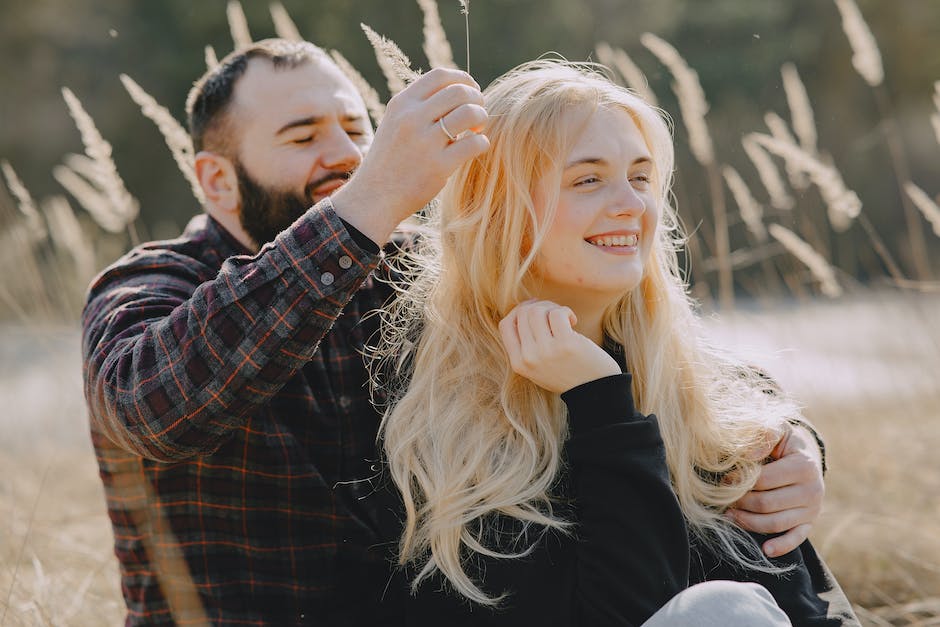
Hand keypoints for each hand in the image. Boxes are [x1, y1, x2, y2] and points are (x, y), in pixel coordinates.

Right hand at [330, 67, 488, 243]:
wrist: (373, 197)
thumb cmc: (389, 161)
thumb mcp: (394, 124)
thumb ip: (419, 108)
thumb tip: (456, 92)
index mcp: (401, 104)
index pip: (440, 76)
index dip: (463, 79)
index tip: (471, 91)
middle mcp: (412, 118)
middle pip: (459, 91)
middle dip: (476, 99)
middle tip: (478, 114)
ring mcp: (425, 142)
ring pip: (469, 113)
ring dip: (481, 117)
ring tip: (477, 129)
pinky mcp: (438, 166)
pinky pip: (474, 143)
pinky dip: (482, 142)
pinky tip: (476, 147)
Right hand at [498, 300, 619, 393]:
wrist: (595, 390)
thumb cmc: (567, 373)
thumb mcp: (537, 366)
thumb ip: (526, 344)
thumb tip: (525, 308)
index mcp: (518, 363)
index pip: (505, 325)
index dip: (518, 311)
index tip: (534, 309)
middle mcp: (528, 358)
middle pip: (522, 314)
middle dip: (539, 306)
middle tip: (554, 313)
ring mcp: (546, 351)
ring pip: (537, 311)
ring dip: (552, 308)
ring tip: (564, 317)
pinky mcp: (566, 344)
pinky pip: (557, 313)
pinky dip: (565, 311)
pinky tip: (573, 321)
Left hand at [728, 422, 824, 557]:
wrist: (805, 457)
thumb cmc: (783, 443)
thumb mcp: (777, 430)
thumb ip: (764, 435)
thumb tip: (748, 455)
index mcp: (804, 466)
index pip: (764, 481)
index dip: (740, 481)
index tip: (725, 479)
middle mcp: (813, 490)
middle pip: (767, 504)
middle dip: (740, 503)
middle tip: (724, 498)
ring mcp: (812, 509)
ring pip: (776, 523)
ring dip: (748, 522)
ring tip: (729, 515)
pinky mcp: (809, 523)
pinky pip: (796, 539)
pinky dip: (781, 546)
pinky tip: (765, 549)